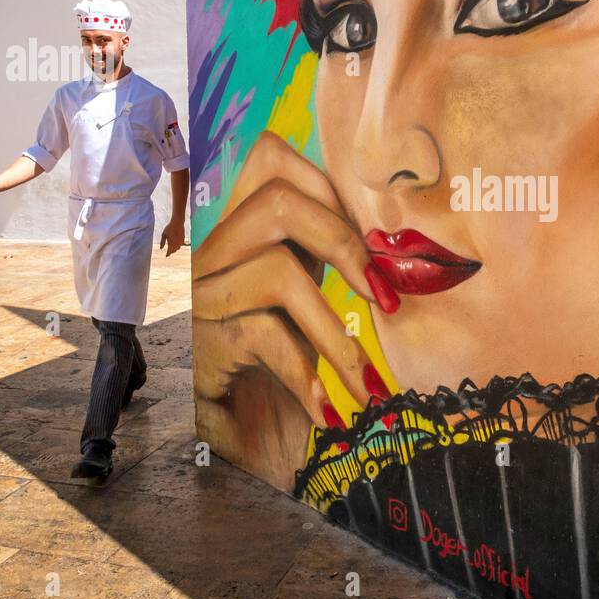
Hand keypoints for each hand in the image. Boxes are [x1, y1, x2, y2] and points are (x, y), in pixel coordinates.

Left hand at [159, 219, 184, 255]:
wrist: (177, 222)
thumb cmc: (169, 228)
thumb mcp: (163, 235)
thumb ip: (162, 242)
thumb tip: (161, 248)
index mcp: (171, 243)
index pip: (169, 251)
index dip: (168, 254)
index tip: (166, 256)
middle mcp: (176, 243)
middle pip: (174, 250)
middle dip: (171, 252)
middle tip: (169, 252)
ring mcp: (181, 241)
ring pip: (178, 248)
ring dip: (175, 249)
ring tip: (172, 249)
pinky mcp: (183, 238)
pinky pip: (181, 245)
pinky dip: (178, 246)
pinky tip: (177, 244)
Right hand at [191, 131, 397, 426]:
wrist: (250, 441)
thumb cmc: (290, 367)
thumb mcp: (313, 295)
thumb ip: (330, 252)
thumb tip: (395, 236)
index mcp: (243, 228)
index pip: (272, 158)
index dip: (330, 192)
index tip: (372, 248)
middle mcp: (214, 253)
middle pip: (276, 200)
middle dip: (343, 243)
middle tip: (384, 299)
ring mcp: (204, 296)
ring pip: (276, 271)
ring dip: (335, 334)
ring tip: (366, 383)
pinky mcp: (203, 342)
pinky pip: (264, 335)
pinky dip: (308, 376)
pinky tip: (328, 411)